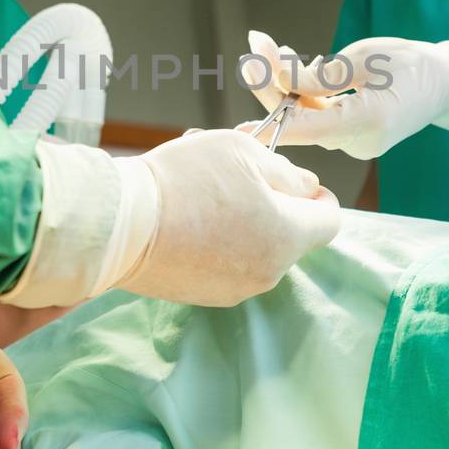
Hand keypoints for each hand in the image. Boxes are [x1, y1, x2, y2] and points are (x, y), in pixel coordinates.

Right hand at [116, 128, 341, 304]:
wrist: (118, 223)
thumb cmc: (184, 180)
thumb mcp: (244, 152)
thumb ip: (286, 171)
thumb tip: (305, 186)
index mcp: (287, 237)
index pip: (329, 221)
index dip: (320, 197)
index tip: (301, 184)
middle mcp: (267, 273)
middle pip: (290, 236)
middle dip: (274, 206)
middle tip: (240, 178)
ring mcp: (234, 290)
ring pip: (257, 251)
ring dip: (244, 225)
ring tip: (207, 195)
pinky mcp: (202, 296)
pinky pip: (226, 266)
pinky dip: (218, 245)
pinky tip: (189, 220)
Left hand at [240, 31, 448, 156]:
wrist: (446, 83)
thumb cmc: (412, 64)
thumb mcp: (364, 61)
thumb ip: (320, 76)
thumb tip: (279, 81)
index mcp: (367, 122)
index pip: (308, 128)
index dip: (271, 123)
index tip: (240, 125)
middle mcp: (358, 141)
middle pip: (301, 119)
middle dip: (273, 84)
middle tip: (254, 45)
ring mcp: (354, 141)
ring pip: (306, 116)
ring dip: (285, 84)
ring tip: (267, 45)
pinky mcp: (351, 134)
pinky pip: (318, 115)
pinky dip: (302, 93)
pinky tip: (290, 62)